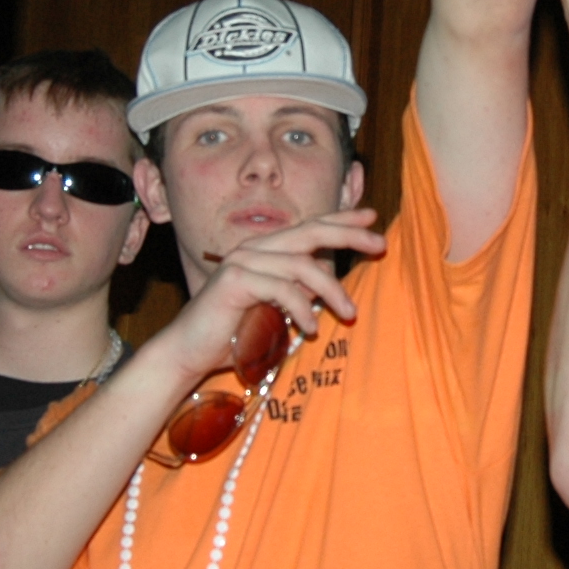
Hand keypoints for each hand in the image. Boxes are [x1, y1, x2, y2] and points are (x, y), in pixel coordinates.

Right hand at [153, 212, 384, 380]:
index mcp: (264, 250)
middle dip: (348, 234)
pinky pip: (282, 288)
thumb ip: (298, 293)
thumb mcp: (274, 310)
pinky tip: (309, 329)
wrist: (188, 352)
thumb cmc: (232, 334)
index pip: (308, 228)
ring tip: (349, 314)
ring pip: (301, 265)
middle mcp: (254, 248)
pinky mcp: (235, 280)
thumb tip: (328, 285)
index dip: (341, 220)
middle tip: (380, 243)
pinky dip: (302, 309)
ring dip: (331, 290)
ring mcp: (242, 261)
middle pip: (310, 232)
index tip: (371, 217)